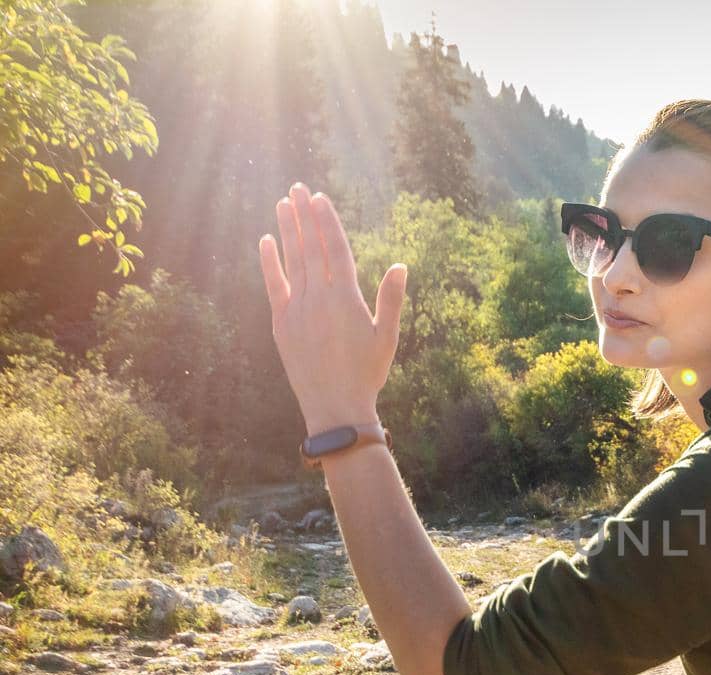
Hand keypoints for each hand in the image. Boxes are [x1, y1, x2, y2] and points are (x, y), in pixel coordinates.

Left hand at [258, 183, 407, 432]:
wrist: (335, 407)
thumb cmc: (368, 373)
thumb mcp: (387, 336)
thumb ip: (391, 299)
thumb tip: (400, 265)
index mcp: (346, 298)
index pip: (335, 249)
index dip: (327, 221)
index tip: (320, 198)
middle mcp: (318, 298)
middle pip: (309, 247)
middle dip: (303, 216)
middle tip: (298, 188)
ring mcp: (297, 309)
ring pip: (291, 260)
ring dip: (287, 230)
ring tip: (283, 204)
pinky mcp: (282, 323)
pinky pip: (274, 284)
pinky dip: (270, 262)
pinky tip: (266, 241)